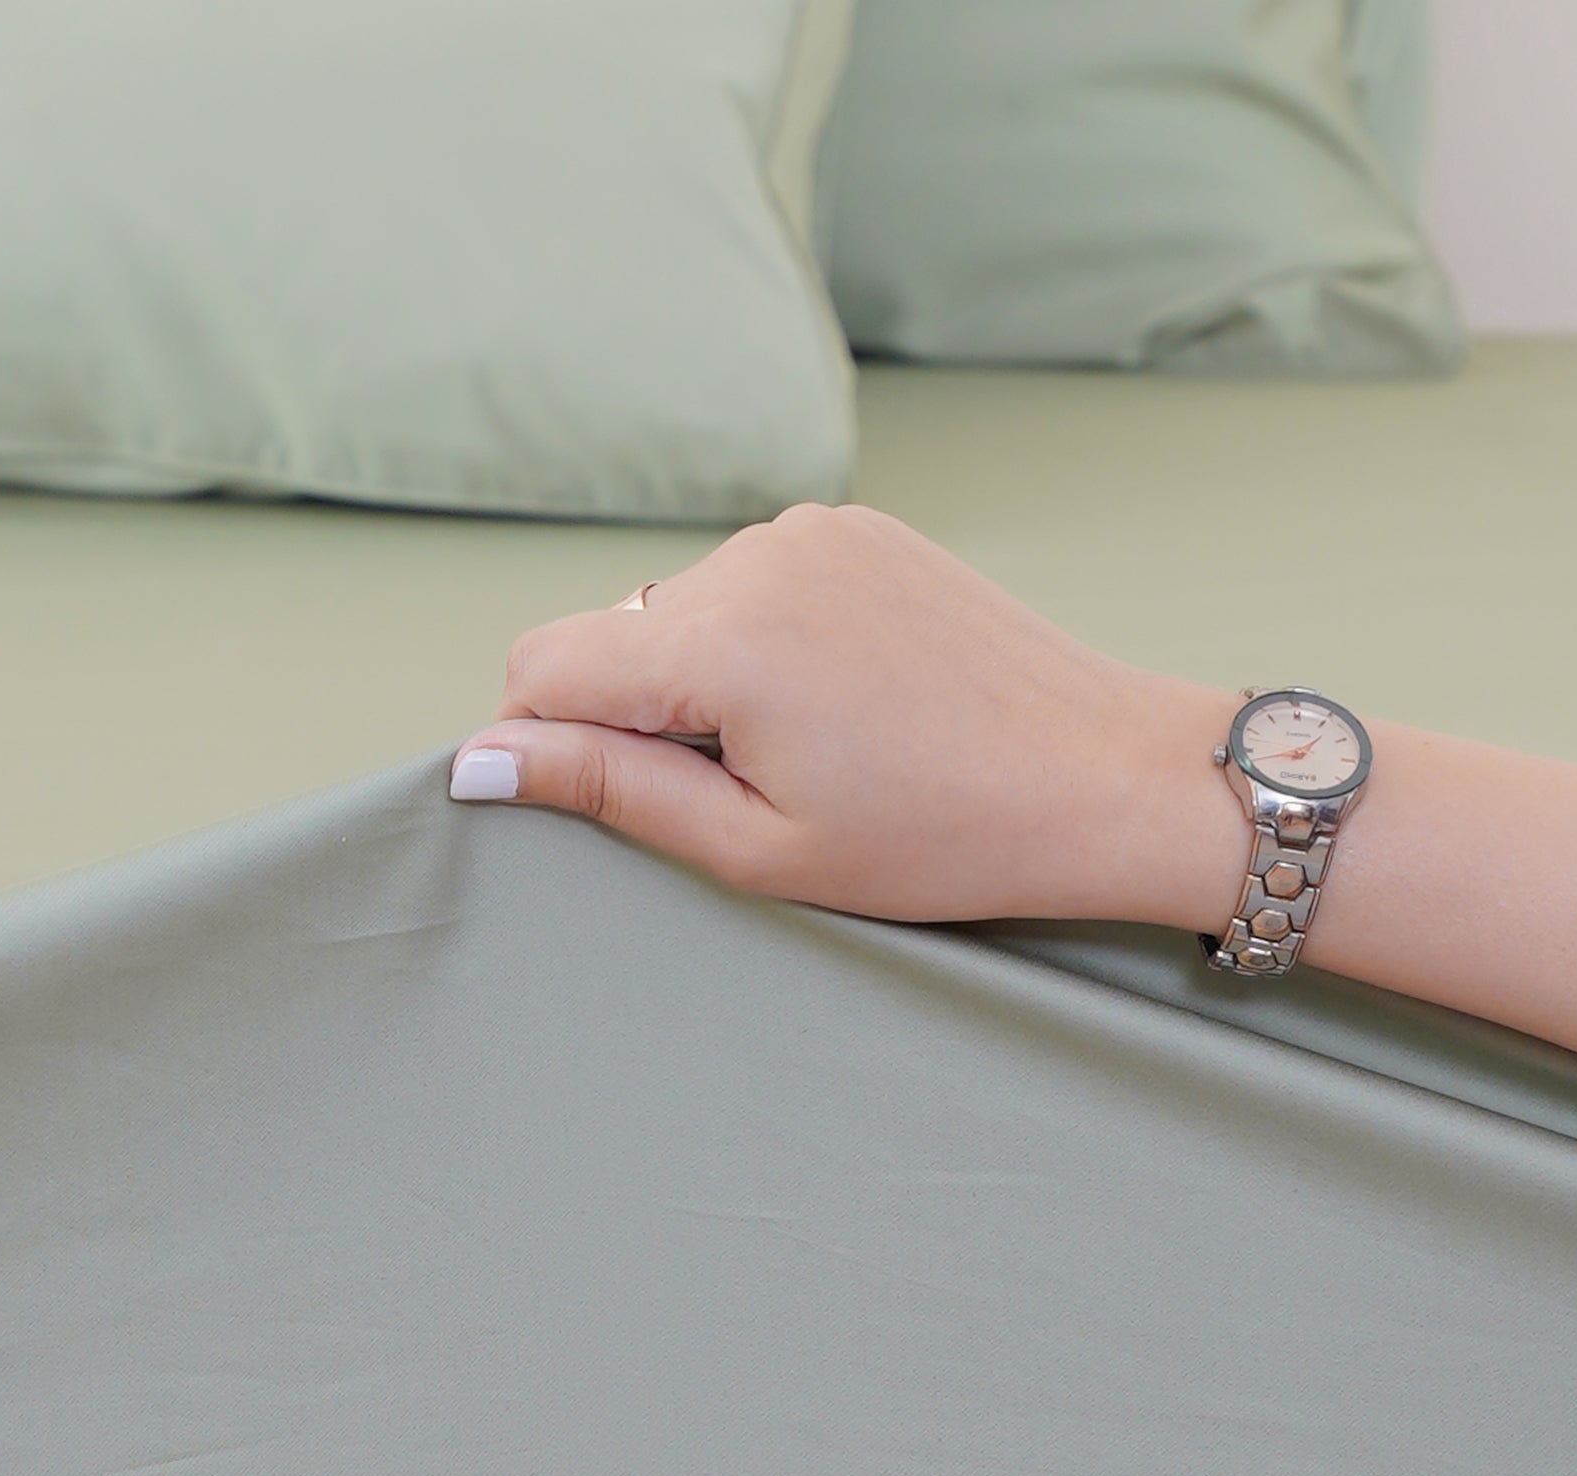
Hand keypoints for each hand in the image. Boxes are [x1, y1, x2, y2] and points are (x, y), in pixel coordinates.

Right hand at [451, 507, 1235, 928]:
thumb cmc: (941, 836)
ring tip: (813, 753)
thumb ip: (608, 792)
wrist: (1100, 777)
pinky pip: (748, 586)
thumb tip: (476, 762)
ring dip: (703, 683)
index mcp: (721, 641)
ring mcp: (808, 531)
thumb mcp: (756, 847)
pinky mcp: (853, 527)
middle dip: (638, 718)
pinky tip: (843, 706)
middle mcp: (754, 558)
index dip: (546, 745)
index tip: (615, 805)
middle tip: (750, 795)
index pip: (542, 667)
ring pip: (676, 612)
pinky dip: (761, 646)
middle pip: (607, 637)